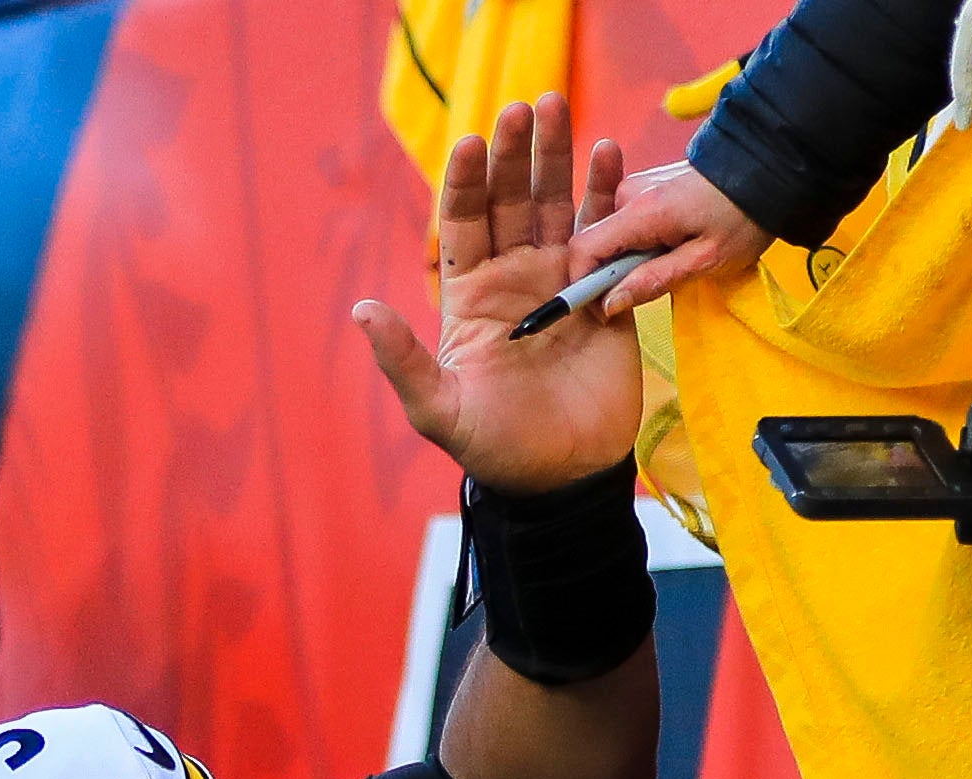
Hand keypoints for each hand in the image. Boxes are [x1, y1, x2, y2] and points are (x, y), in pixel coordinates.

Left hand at [353, 93, 640, 497]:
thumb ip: (402, 361)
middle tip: (524, 107)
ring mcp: (560, 282)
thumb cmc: (495, 448)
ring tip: (560, 108)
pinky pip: (607, 235)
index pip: (464, 225)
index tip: (470, 142)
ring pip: (555, 206)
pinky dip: (608, 197)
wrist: (562, 478)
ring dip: (559, 158)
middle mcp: (513, 278)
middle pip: (511, 201)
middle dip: (516, 154)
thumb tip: (361, 311)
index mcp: (470, 297)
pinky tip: (611, 156)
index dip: (466, 183)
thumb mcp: (439, 409)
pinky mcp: (605, 295)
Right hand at [567, 163, 769, 318]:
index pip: (584, 249)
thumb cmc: (744, 216)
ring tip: (673, 260)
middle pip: (597, 244)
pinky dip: (642, 243)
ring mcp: (636, 186)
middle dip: (614, 273)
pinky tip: (674, 244)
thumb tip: (610, 304)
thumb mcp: (706, 261)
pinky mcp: (646, 187)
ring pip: (613, 237)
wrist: (768, 167)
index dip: (583, 283)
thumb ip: (654, 281)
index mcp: (642, 212)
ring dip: (632, 258)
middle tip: (654, 285)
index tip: (602, 309)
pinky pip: (627, 224)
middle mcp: (630, 193)